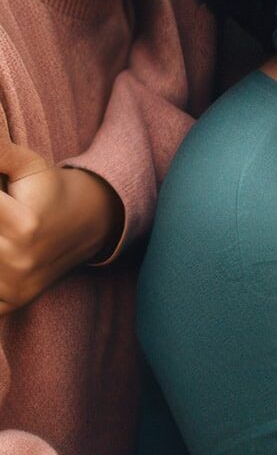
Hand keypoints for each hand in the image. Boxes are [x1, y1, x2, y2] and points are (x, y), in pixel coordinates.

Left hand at [0, 140, 122, 313]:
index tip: (1, 198)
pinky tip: (4, 249)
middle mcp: (19, 260)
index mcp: (23, 224)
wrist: (90, 225)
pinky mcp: (11, 303)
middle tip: (4, 217)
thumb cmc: (51, 191)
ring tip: (5, 231)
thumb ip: (0, 151)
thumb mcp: (28, 164)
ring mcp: (14, 286)